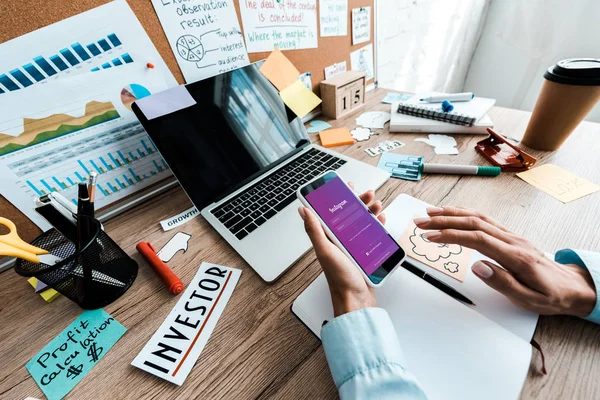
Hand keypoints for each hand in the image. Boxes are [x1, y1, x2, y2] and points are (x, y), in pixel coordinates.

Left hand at [298, 186, 384, 316]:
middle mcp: (339, 241)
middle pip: (349, 214)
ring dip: (370, 211)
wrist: (357, 300)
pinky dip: (377, 225)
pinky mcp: (364, 253)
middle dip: (358, 202)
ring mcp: (353, 246)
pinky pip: (372, 235)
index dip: (337, 198)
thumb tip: (303, 211)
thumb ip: (314, 231)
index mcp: (327, 238)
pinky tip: (381, 220)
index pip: (330, 212)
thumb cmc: (340, 279)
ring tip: (377, 205)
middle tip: (367, 194)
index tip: (343, 187)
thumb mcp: (326, 251)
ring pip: (362, 222)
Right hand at [414, 207, 596, 316]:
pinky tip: (452, 213)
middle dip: (444, 220)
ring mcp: (511, 236)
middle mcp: (512, 241)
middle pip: (474, 223)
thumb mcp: (528, 299)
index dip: (452, 235)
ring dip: (452, 213)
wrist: (570, 286)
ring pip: (478, 217)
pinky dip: (465, 213)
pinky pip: (485, 219)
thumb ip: (502, 283)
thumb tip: (477, 267)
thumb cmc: (550, 295)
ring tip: (430, 213)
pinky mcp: (509, 236)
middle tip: (421, 222)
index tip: (431, 236)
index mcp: (515, 256)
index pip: (478, 239)